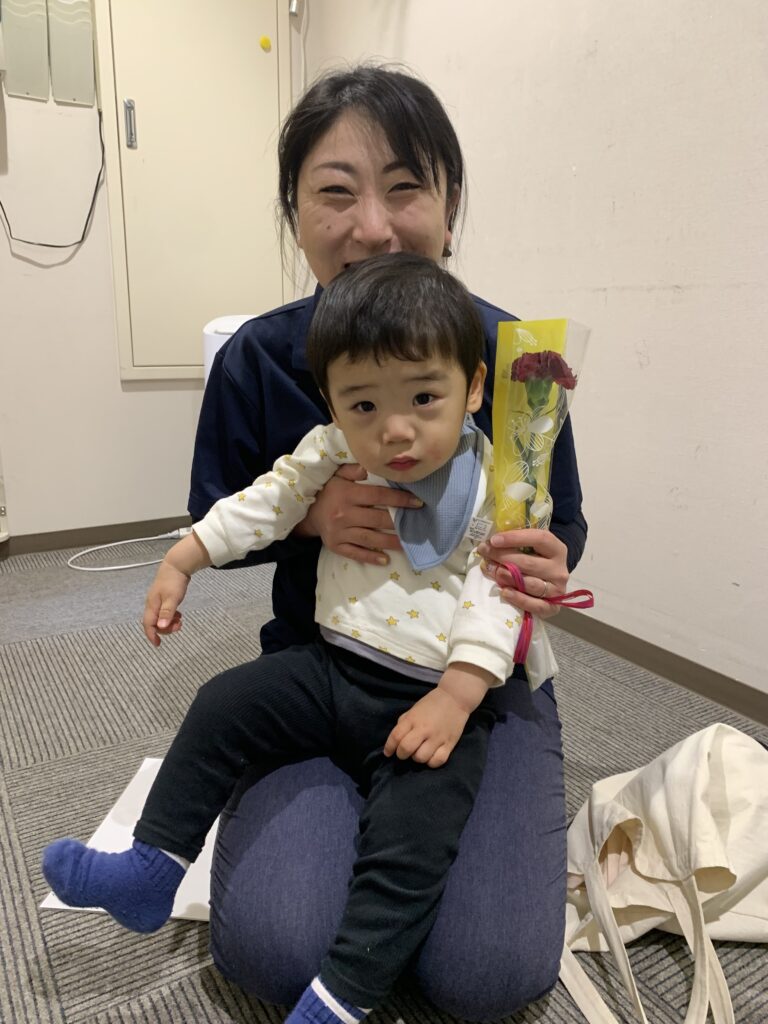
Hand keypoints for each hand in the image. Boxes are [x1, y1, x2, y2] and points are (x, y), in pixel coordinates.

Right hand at [142, 533, 209, 645]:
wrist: (176, 565)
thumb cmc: (174, 581)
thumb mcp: (172, 598)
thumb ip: (167, 613)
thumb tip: (160, 627)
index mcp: (152, 605)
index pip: (148, 624)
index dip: (151, 635)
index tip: (158, 644)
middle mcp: (152, 604)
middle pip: (154, 623)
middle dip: (165, 629)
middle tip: (179, 626)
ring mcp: (157, 601)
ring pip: (160, 618)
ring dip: (169, 623)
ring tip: (181, 621)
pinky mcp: (163, 598)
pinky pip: (164, 612)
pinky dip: (171, 616)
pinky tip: (179, 615)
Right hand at [293, 463, 422, 565]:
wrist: (306, 512)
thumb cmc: (328, 491)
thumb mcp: (336, 475)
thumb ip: (352, 470)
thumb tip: (368, 467)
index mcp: (347, 494)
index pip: (378, 496)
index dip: (399, 499)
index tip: (418, 503)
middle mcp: (344, 514)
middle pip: (378, 519)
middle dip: (400, 522)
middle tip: (418, 525)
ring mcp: (340, 532)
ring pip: (370, 538)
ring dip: (391, 542)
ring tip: (409, 545)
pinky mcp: (336, 546)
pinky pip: (355, 553)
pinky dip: (370, 557)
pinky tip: (385, 560)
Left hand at [383, 663, 490, 767]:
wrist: (455, 698)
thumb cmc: (432, 704)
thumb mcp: (414, 710)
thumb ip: (404, 723)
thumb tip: (396, 740)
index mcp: (413, 719)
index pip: (396, 736)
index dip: (389, 747)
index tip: (388, 753)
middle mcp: (424, 729)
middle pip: (406, 749)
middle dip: (401, 754)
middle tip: (404, 753)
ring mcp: (437, 737)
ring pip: (421, 758)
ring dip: (417, 758)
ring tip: (419, 752)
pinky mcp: (450, 744)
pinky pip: (438, 761)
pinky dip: (431, 762)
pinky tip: (430, 756)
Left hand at [477, 528, 568, 619]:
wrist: (550, 584)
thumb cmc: (536, 561)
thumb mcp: (532, 548)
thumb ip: (516, 544)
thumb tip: (490, 543)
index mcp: (557, 549)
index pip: (539, 539)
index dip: (515, 538)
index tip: (494, 540)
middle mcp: (559, 570)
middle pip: (529, 563)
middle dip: (502, 557)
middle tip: (484, 552)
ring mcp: (557, 589)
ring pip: (530, 584)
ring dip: (507, 577)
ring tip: (492, 571)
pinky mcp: (552, 607)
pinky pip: (534, 605)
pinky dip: (518, 598)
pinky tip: (504, 592)